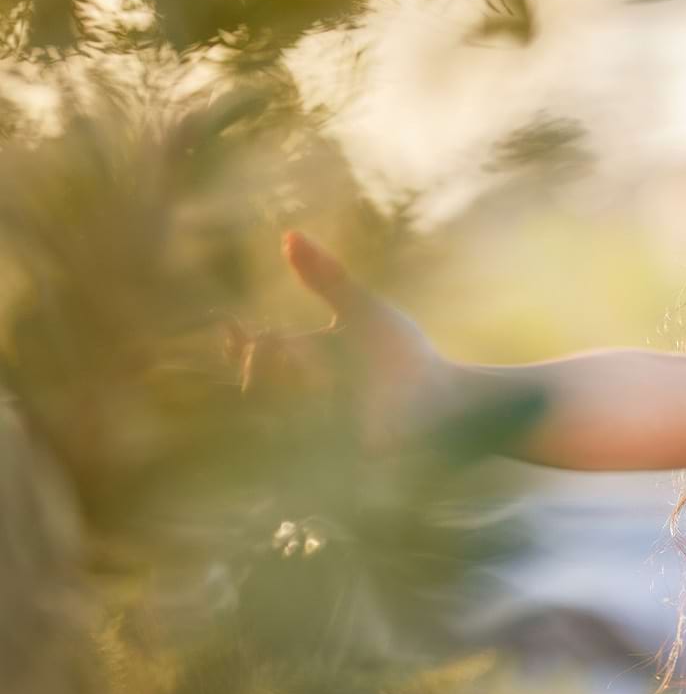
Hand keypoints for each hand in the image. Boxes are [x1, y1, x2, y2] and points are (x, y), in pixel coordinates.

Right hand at [224, 229, 454, 454]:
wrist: (445, 398)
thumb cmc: (404, 355)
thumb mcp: (362, 310)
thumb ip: (326, 277)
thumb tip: (288, 235)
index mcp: (301, 362)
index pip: (251, 356)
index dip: (236, 345)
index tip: (231, 326)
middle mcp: (298, 398)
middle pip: (252, 383)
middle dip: (263, 361)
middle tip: (289, 347)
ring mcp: (310, 431)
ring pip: (267, 413)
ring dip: (289, 387)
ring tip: (320, 374)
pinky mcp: (327, 458)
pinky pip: (295, 444)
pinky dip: (308, 417)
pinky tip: (331, 401)